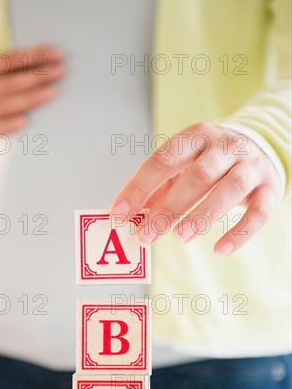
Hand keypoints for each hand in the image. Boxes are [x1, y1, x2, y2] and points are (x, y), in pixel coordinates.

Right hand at [0, 44, 64, 134]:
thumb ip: (14, 66)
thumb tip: (49, 56)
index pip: (8, 59)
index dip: (34, 55)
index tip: (58, 54)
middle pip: (9, 83)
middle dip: (36, 77)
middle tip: (60, 72)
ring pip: (4, 105)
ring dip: (30, 99)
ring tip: (52, 92)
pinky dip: (9, 125)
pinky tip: (25, 121)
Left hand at [110, 123, 281, 257]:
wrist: (260, 147)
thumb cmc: (210, 162)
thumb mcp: (183, 165)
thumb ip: (158, 188)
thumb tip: (129, 216)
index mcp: (195, 137)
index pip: (163, 160)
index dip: (139, 188)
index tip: (119, 214)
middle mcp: (225, 147)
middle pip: (198, 176)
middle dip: (169, 208)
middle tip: (146, 236)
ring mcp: (250, 166)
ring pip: (229, 189)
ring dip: (202, 216)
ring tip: (180, 238)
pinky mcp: (269, 189)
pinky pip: (259, 213)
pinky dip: (239, 234)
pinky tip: (219, 251)